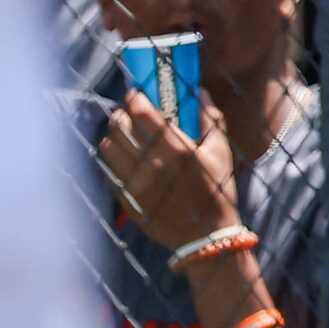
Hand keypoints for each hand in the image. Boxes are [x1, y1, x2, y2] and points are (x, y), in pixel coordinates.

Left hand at [97, 90, 241, 251]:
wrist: (207, 236)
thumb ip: (210, 117)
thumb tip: (199, 91)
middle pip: (118, 125)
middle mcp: (152, 163)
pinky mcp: (128, 199)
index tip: (134, 95)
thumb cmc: (217, 190)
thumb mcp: (220, 151)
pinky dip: (113, 161)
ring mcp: (136, 183)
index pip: (140, 110)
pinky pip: (108, 171)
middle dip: (120, 114)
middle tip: (126, 114)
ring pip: (107, 146)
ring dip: (113, 136)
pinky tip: (122, 159)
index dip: (133, 97)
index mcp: (176, 148)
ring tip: (121, 136)